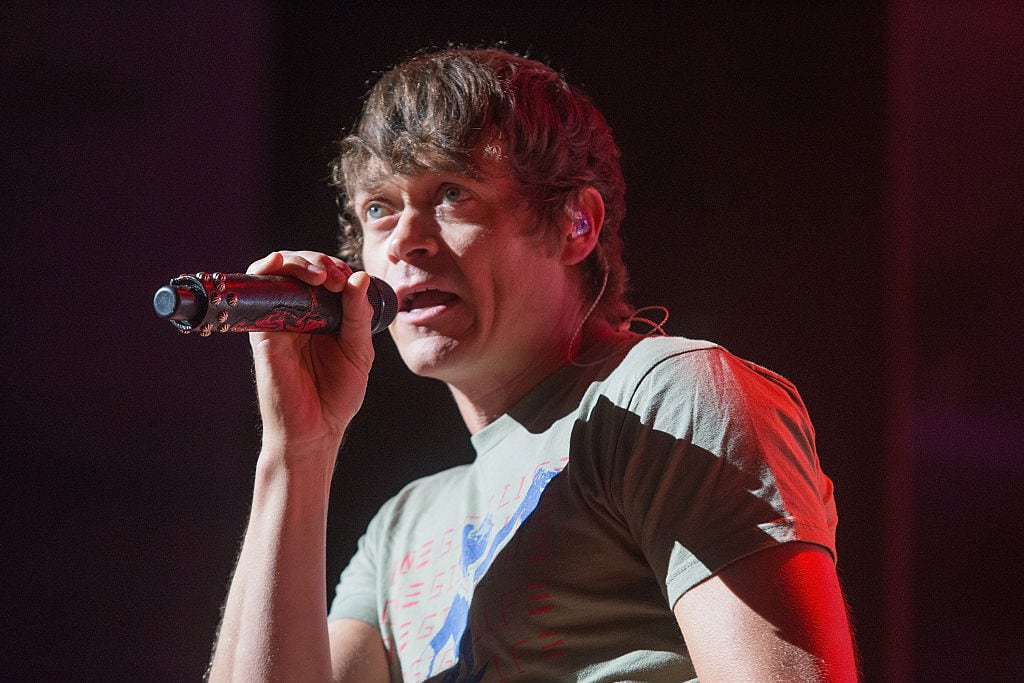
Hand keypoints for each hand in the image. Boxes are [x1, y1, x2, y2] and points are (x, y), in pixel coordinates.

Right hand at [246, 251, 376, 467]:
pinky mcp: (261, 329)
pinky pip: (257, 291)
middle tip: (334, 276)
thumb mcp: (358, 351)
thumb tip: (359, 277)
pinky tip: (280, 263)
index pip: (325, 275)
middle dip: (318, 261)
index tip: (349, 278)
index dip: (335, 267)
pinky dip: (266, 269)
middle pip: (301, 268)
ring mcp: (278, 318)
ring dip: (298, 261)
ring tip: (320, 275)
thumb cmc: (337, 395)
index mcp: (325, 316)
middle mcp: (299, 313)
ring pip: (278, 271)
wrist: (316, 429)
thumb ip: (357, 315)